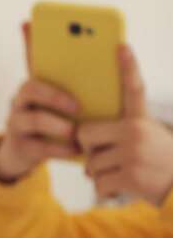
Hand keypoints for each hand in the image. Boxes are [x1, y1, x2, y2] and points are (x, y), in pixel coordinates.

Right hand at [0, 23, 80, 181]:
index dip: (38, 52)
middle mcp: (18, 102)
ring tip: (77, 133)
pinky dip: (61, 149)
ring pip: (34, 120)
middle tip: (78, 106)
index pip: (32, 63)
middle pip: (31, 89)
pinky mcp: (20, 147)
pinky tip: (76, 150)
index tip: (63, 57)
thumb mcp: (51, 101)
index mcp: (30, 86)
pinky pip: (40, 147)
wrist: (21, 153)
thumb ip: (66, 82)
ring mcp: (16, 124)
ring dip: (59, 126)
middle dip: (56, 96)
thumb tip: (95, 64)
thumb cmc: (45, 121)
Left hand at [78, 46, 172, 205]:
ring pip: (90, 164)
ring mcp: (133, 152)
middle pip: (85, 135)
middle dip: (90, 151)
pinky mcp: (129, 174)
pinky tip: (123, 188)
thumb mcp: (144, 140)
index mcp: (140, 120)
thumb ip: (116, 134)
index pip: (134, 89)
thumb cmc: (155, 164)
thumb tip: (81, 139)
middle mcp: (137, 131)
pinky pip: (98, 183)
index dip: (128, 67)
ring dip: (101, 175)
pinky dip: (105, 191)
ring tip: (125, 175)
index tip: (122, 47)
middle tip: (111, 160)